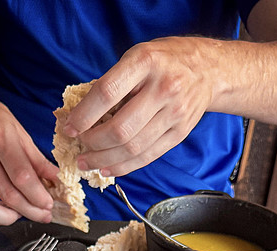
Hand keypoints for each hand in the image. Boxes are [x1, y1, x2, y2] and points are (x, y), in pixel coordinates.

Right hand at [0, 87, 58, 224]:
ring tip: (21, 214)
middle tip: (42, 213)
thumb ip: (36, 157)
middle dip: (30, 210)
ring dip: (7, 218)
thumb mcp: (17, 128)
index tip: (48, 203)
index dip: (38, 196)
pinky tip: (2, 210)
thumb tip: (54, 178)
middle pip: (7, 194)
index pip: (21, 176)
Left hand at [64, 37, 218, 176]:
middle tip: (80, 148)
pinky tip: (108, 168)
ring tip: (88, 163)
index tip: (70, 128)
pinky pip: (148, 156)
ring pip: (133, 147)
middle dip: (93, 143)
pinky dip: (124, 166)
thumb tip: (79, 113)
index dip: (84, 115)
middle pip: (120, 128)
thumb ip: (112, 82)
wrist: (207, 69)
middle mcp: (163, 88)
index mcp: (145, 62)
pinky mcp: (180, 133)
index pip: (107, 93)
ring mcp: (174, 113)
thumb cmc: (164, 61)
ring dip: (105, 160)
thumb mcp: (136, 56)